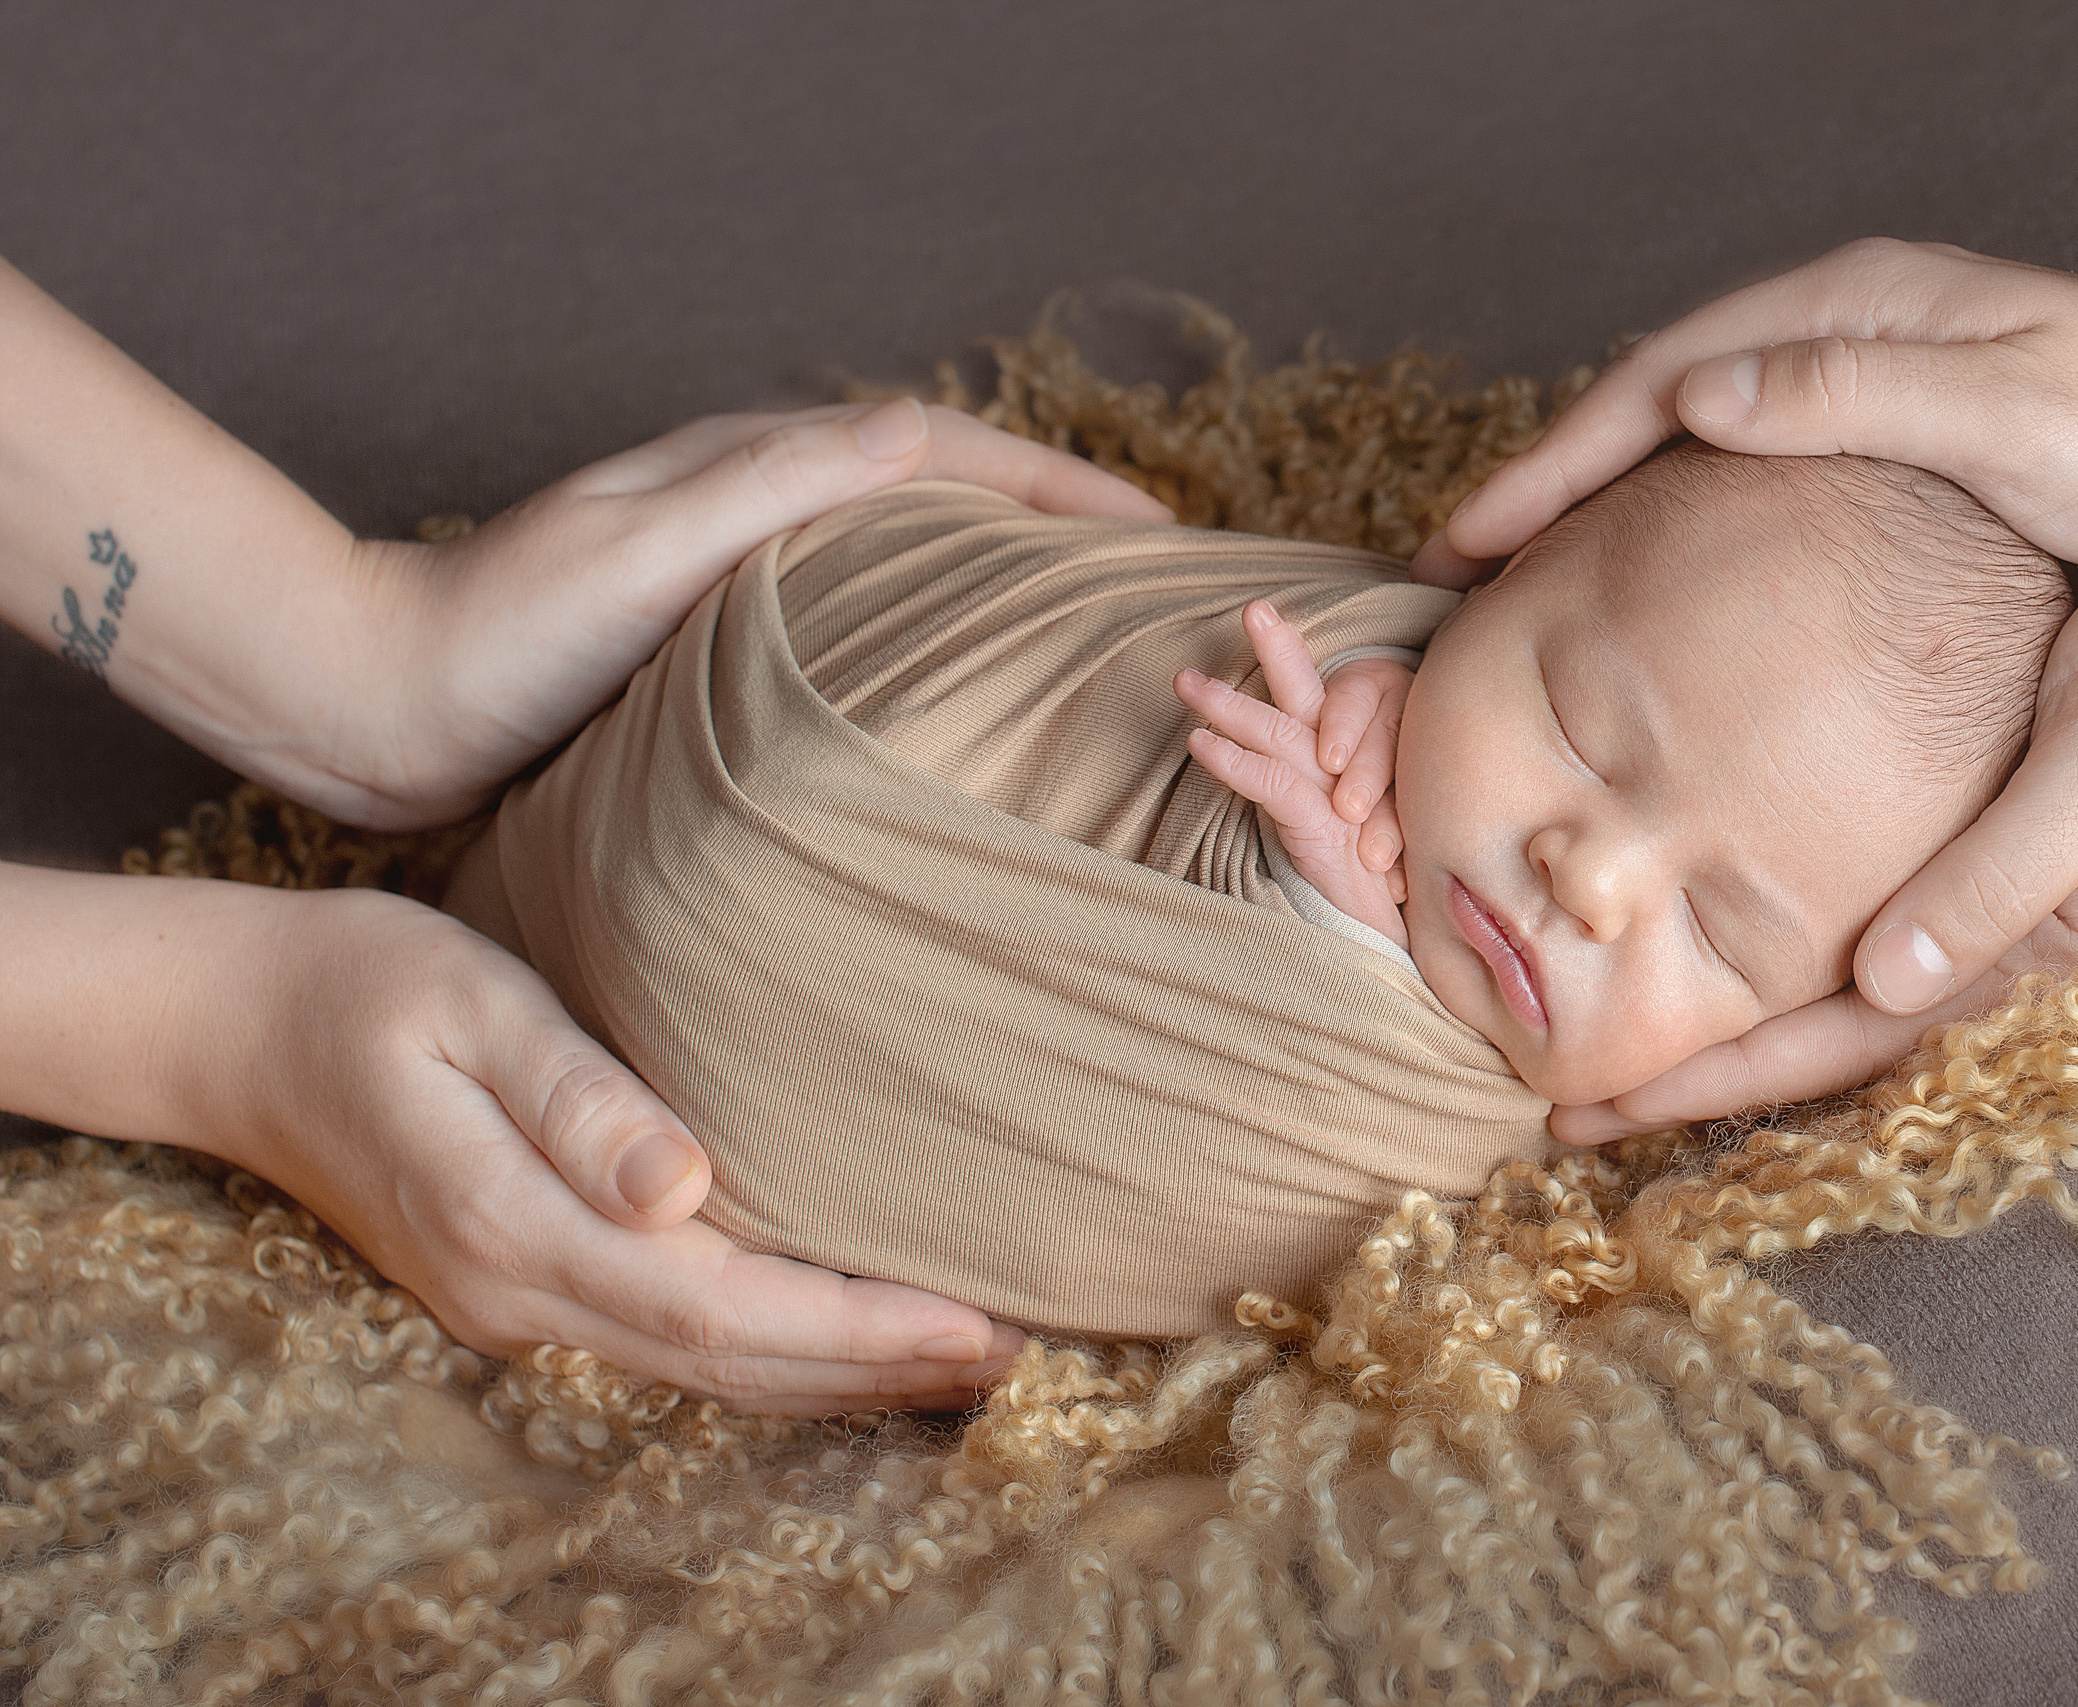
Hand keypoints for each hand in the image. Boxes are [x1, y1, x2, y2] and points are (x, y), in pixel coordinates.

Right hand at [205, 883, 1026, 1412]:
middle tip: (1017, 1350)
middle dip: (877, 1368)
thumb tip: (683, 1190)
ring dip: (835, 1373)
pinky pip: (671, 1341)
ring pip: (704, 1369)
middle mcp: (518, 1291)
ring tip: (961, 1358)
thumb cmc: (363, 984)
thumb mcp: (470, 1006)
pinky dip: (770, 1350)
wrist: (231, 1023)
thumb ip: (577, 1100)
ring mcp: (512, 1302)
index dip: (860, 1327)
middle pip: (730, 1363)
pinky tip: (837, 1333)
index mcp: (513, 1224)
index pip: (724, 1306)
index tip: (976, 1325)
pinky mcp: (516, 1282)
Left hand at [329, 400, 1169, 828]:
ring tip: (1085, 630)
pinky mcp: (711, 646)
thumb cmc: (499, 633)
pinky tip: (954, 696)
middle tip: (1147, 577)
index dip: (1054, 485)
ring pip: (900, 561)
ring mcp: (735, 576)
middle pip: (936, 495)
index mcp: (750, 468)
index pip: (939, 452)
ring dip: (997, 581)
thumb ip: (773, 487)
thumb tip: (915, 432)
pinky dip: (929, 639)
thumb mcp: (642, 548)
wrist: (378, 704)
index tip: (1151, 530)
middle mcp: (753, 510)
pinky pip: (855, 626)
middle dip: (1049, 522)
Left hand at [1175, 602, 1411, 942]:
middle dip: (1281, 650)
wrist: (1391, 946)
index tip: (1265, 619)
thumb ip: (1303, 796)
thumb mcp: (1331, 836)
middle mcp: (1351, 772)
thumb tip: (1264, 766)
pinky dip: (1232, 760)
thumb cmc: (1363, 894)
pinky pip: (1273, 783)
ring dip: (1228, 704)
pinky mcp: (1324, 829)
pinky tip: (1197, 742)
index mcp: (1355, 765)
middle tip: (1254, 608)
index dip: (1293, 661)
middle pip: (1315, 698)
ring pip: (1284, 731)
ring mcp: (1339, 797)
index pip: (1327, 701)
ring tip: (1185, 680)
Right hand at [1411, 241, 2077, 587]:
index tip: (1466, 542)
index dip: (1550, 465)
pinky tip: (1644, 584)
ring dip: (1594, 509)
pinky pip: (1738, 475)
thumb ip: (1856, 393)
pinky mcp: (1887, 436)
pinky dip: (1667, 523)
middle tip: (1453, 575)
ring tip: (1517, 587)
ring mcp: (1859, 381)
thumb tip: (1698, 399)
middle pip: (1647, 408)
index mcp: (1848, 312)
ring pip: (1684, 443)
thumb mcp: (2012, 409)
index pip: (1656, 385)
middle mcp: (1838, 333)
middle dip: (1543, 488)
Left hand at [1551, 538, 2077, 1140]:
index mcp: (2038, 946)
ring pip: (1850, 993)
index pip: (1844, 1042)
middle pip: (1832, 1038)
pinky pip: (1881, 926)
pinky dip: (1796, 952)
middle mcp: (2017, 945)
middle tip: (1565, 1101)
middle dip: (1702, 1073)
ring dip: (1741, 1023)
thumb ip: (1997, 879)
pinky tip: (1734, 941)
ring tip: (1624, 1040)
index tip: (1592, 1108)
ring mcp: (2016, 905)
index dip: (1712, 1079)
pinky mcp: (2012, 848)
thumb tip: (1887, 983)